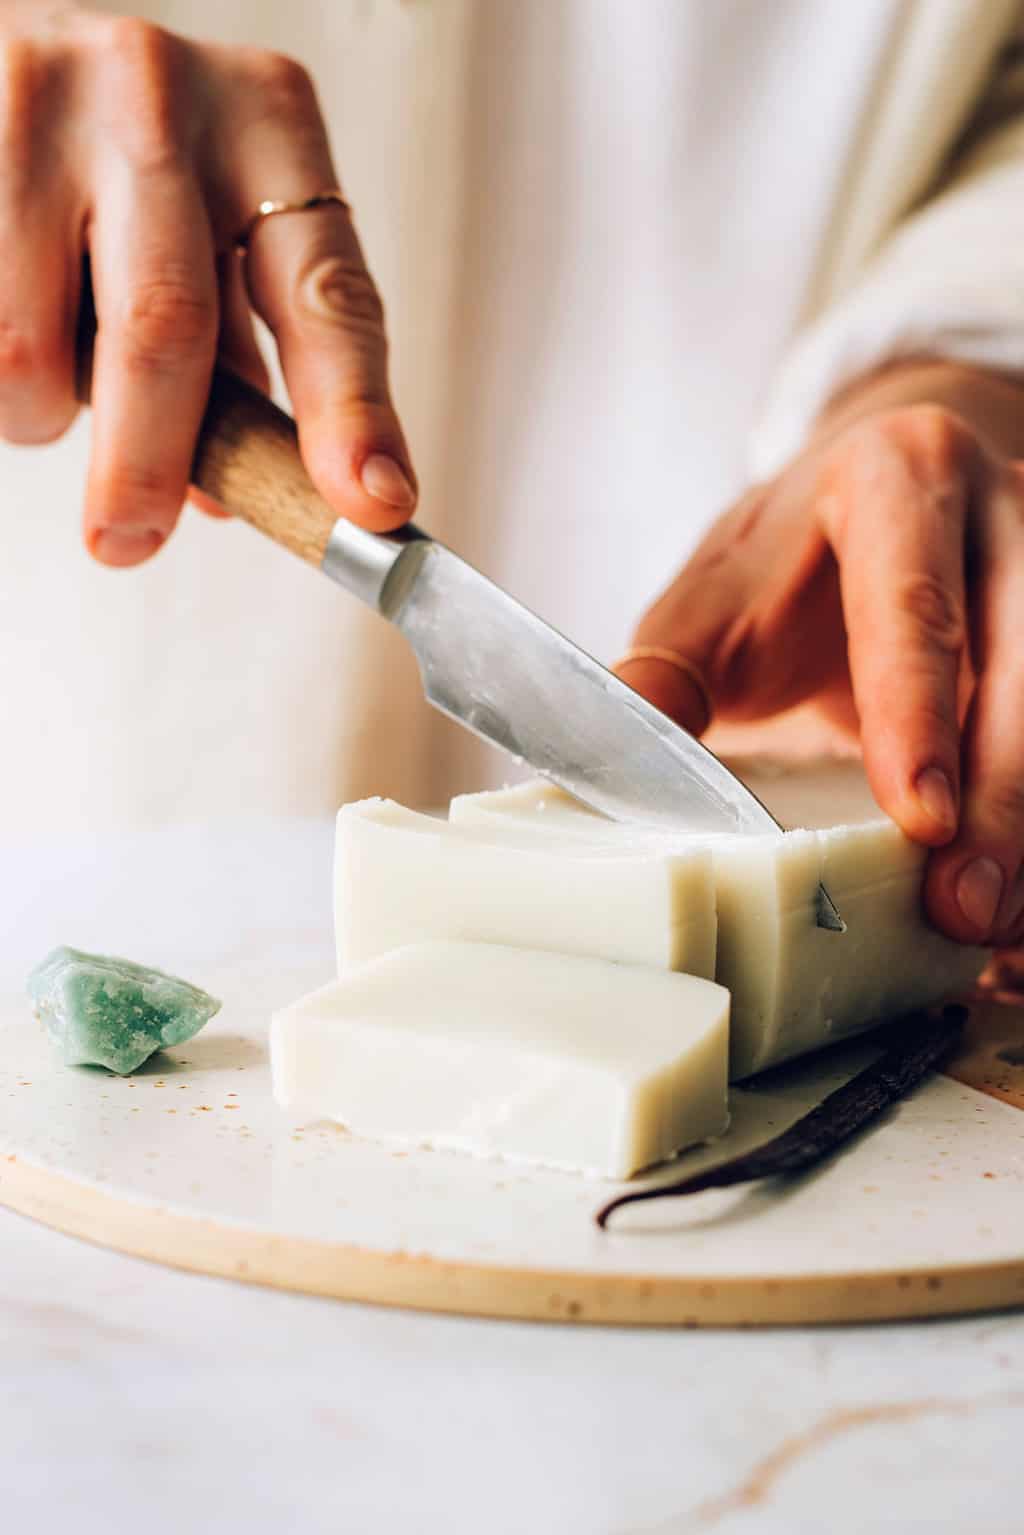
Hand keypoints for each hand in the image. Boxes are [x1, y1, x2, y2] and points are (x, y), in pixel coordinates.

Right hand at [0, 3, 415, 564]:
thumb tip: (228, 496)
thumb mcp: (210, 222)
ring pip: (30, 344)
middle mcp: (162, 93)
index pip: (329, 295)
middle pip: (165, 328)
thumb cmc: (119, 159)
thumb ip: (236, 348)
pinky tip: (9, 326)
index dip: (353, 413)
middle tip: (127, 541)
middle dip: (148, 462)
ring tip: (41, 391)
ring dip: (36, 410)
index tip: (372, 503)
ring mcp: (43, 97)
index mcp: (267, 122)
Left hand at [620, 360, 1023, 948]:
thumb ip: (670, 672)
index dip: (918, 712)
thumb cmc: (791, 562)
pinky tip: (1016, 906)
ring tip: (994, 931)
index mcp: (900, 479)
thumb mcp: (715, 595)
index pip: (914, 602)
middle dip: (1003, 800)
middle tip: (965, 910)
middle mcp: (1004, 513)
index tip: (919, 818)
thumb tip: (607, 768)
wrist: (880, 499)